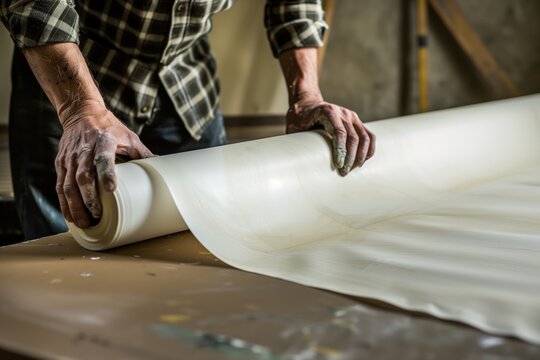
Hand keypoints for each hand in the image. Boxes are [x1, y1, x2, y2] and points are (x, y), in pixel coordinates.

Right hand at [55, 99, 153, 227]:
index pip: (103, 158)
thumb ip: (143, 154)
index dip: (106, 174)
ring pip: (68, 184)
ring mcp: (70, 157)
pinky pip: (60, 185)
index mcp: (103, 141)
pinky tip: (70, 215)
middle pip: (83, 176)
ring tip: (83, 222)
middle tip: (98, 214)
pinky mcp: (61, 163)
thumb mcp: (129, 137)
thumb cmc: (109, 127)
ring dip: (75, 205)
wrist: (81, 113)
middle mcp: (84, 150)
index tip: (112, 189)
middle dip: (89, 198)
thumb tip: (162, 168)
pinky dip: (64, 202)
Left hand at [286, 94, 375, 174]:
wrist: (307, 103)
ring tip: (353, 169)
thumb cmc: (299, 117)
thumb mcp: (293, 127)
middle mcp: (342, 112)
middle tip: (344, 172)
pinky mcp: (356, 121)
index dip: (341, 150)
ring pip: (364, 137)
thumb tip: (296, 161)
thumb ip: (296, 140)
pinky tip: (363, 161)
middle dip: (351, 157)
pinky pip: (368, 135)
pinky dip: (369, 149)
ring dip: (361, 155)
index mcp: (327, 111)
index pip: (339, 132)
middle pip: (353, 137)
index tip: (339, 165)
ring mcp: (351, 116)